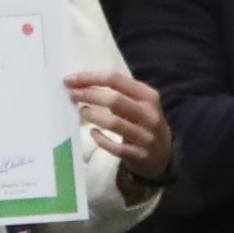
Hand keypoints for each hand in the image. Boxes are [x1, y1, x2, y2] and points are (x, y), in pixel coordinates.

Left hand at [65, 67, 174, 182]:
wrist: (164, 154)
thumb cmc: (143, 122)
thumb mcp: (139, 103)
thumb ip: (118, 92)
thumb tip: (81, 84)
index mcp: (148, 96)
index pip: (115, 80)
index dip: (90, 78)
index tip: (70, 80)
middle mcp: (149, 114)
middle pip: (114, 100)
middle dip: (89, 95)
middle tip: (71, 95)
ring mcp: (145, 136)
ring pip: (114, 123)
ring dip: (93, 115)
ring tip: (82, 111)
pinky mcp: (138, 155)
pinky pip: (115, 147)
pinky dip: (101, 139)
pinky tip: (93, 133)